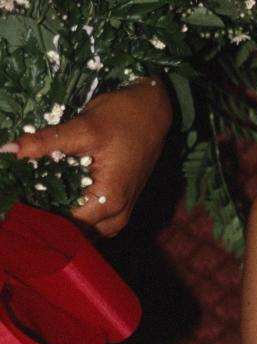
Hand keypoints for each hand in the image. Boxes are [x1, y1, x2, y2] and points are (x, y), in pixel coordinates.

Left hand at [12, 79, 172, 236]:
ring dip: (58, 221)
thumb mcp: (84, 127)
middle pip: (72, 235)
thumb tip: (6, 151)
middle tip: (18, 204)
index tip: (12, 206)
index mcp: (110, 201)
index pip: (62, 227)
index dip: (34, 219)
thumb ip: (45, 142)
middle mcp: (118, 214)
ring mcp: (121, 212)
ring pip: (82, 233)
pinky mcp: (120, 205)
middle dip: (44, 222)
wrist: (155, 108)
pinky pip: (91, 224)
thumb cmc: (125, 117)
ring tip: (33, 203)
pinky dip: (72, 216)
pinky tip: (54, 199)